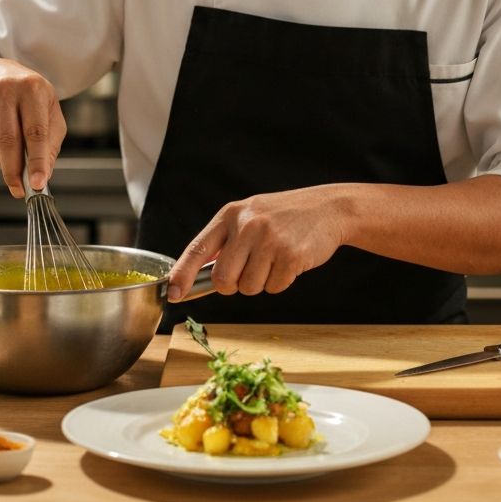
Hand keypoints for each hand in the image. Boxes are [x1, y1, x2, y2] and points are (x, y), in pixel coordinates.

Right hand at [0, 58, 65, 197]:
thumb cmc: (31, 99)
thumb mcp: (50, 113)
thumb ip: (51, 144)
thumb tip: (43, 175)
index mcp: (33, 88)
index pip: (35, 131)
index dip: (37, 160)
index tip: (38, 183)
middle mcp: (6, 89)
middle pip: (8, 140)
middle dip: (14, 171)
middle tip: (20, 190)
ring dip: (4, 164)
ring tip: (15, 164)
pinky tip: (0, 143)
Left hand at [167, 184, 348, 301]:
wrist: (328, 208)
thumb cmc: (284, 217)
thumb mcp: (250, 216)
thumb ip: (226, 242)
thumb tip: (197, 276)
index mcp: (230, 214)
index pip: (198, 248)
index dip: (182, 274)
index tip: (172, 293)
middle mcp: (247, 225)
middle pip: (223, 279)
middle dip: (234, 284)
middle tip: (250, 269)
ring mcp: (269, 239)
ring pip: (249, 287)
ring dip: (261, 282)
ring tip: (275, 258)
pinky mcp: (291, 255)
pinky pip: (274, 288)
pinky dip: (281, 281)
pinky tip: (290, 260)